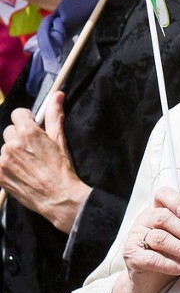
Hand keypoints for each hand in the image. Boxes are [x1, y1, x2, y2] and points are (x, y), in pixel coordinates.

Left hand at [0, 93, 90, 231]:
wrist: (58, 197)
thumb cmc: (61, 168)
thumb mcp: (59, 139)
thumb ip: (54, 115)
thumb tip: (57, 95)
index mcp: (28, 132)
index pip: (17, 114)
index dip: (26, 119)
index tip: (32, 127)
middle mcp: (12, 144)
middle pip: (10, 131)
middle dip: (19, 137)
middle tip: (32, 149)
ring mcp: (3, 160)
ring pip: (5, 148)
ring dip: (13, 152)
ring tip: (28, 164)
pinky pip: (0, 163)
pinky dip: (7, 166)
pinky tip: (21, 172)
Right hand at [122, 186, 179, 292]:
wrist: (147, 278)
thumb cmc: (166, 252)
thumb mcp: (179, 235)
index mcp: (157, 209)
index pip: (163, 195)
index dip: (175, 201)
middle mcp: (144, 220)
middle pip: (163, 218)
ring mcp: (135, 237)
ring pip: (160, 239)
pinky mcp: (132, 256)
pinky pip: (151, 259)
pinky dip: (169, 264)